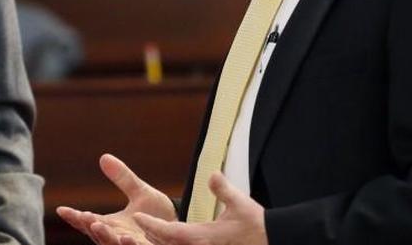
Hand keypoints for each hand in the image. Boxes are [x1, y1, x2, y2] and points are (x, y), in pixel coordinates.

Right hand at [56, 153, 176, 244]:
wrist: (182, 229)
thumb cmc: (158, 214)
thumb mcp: (140, 193)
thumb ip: (123, 178)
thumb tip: (104, 157)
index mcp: (112, 225)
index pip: (89, 221)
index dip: (75, 217)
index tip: (62, 209)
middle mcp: (118, 238)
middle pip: (98, 235)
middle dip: (88, 227)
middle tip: (83, 216)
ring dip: (104, 237)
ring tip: (97, 225)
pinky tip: (126, 238)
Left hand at [132, 172, 266, 244]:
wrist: (273, 241)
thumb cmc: (256, 226)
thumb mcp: (239, 203)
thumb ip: (222, 188)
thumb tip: (212, 173)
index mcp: (202, 237)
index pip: (169, 232)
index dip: (151, 224)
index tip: (138, 216)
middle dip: (152, 234)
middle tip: (141, 222)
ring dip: (162, 242)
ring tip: (153, 231)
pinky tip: (174, 240)